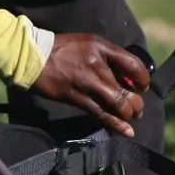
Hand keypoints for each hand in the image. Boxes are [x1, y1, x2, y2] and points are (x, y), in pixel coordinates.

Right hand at [30, 33, 151, 137]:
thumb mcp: (86, 43)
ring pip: (117, 103)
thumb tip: (125, 75)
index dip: (143, 78)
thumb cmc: (60, 49)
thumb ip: (106, 56)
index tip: (142, 86)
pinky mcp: (75, 97)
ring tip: (130, 117)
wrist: (31, 56)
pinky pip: (101, 113)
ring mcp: (86, 81)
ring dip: (128, 113)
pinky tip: (126, 131)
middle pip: (127, 88)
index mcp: (101, 47)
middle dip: (137, 102)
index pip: (133, 64)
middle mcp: (97, 64)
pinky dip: (116, 124)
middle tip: (137, 108)